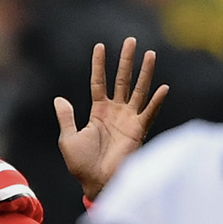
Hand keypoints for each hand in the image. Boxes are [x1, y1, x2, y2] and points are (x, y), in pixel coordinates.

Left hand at [56, 37, 168, 199]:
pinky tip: (163, 87)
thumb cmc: (82, 165)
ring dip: (144, 73)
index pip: (99, 82)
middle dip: (126, 61)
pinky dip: (156, 101)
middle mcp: (115, 112)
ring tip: (150, 54)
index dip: (99, 65)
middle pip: (121, 80)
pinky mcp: (138, 131)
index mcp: (98, 112)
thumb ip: (66, 118)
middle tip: (131, 40)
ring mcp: (128, 120)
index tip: (100, 46)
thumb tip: (59, 99)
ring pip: (138, 90)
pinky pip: (149, 113)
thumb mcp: (68, 139)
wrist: (96, 183)